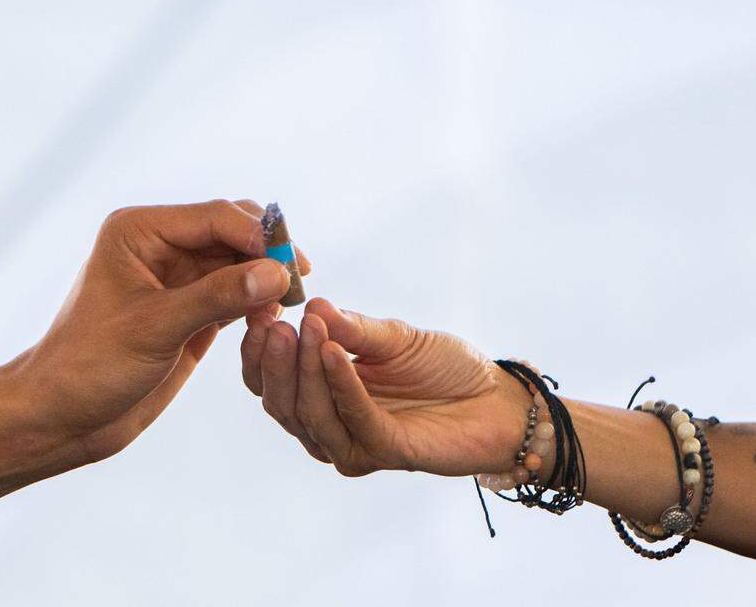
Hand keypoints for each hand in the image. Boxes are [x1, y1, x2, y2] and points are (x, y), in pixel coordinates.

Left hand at [10, 200, 309, 466]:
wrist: (64, 417)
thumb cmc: (90, 366)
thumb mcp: (155, 328)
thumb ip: (217, 296)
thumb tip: (276, 273)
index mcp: (139, 231)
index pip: (214, 217)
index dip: (257, 236)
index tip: (291, 264)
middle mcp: (160, 246)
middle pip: (233, 232)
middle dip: (267, 253)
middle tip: (299, 281)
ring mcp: (178, 278)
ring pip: (240, 263)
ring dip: (266, 279)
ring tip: (291, 303)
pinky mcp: (191, 310)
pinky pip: (236, 294)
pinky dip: (258, 302)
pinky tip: (273, 318)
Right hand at [240, 298, 528, 476]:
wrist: (497, 399)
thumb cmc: (444, 369)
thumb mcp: (392, 337)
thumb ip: (351, 327)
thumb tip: (310, 303)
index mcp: (321, 399)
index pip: (270, 382)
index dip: (258, 351)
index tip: (257, 310)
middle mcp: (330, 428)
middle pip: (281, 403)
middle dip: (274, 361)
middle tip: (274, 322)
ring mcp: (355, 445)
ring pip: (310, 415)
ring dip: (304, 369)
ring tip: (304, 329)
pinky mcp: (386, 452)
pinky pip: (354, 418)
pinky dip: (340, 382)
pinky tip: (332, 349)